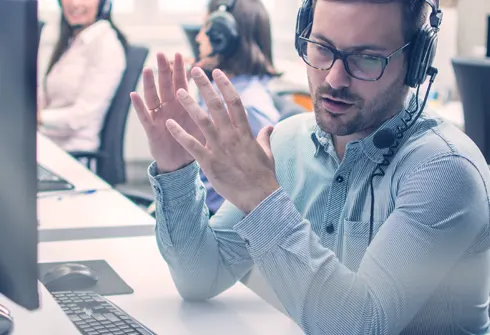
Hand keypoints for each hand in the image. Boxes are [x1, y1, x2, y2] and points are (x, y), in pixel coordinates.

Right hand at [130, 53, 203, 172]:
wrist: (181, 163)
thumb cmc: (194, 142)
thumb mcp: (203, 124)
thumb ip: (210, 109)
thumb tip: (228, 97)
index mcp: (183, 104)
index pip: (181, 83)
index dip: (180, 70)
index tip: (181, 55)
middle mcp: (169, 107)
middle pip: (165, 85)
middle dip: (164, 70)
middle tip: (161, 54)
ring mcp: (159, 117)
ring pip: (153, 97)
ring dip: (149, 84)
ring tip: (147, 69)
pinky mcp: (152, 130)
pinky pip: (144, 117)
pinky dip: (138, 106)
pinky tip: (133, 95)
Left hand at [166, 67, 279, 213]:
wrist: (259, 197)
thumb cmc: (263, 175)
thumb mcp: (266, 152)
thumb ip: (264, 137)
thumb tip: (269, 127)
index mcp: (245, 132)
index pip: (234, 102)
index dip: (225, 84)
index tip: (217, 72)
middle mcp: (231, 136)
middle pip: (216, 105)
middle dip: (204, 86)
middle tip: (194, 70)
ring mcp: (219, 148)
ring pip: (202, 121)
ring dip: (189, 104)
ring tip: (178, 90)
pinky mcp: (209, 163)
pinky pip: (191, 145)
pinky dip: (179, 134)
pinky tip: (168, 124)